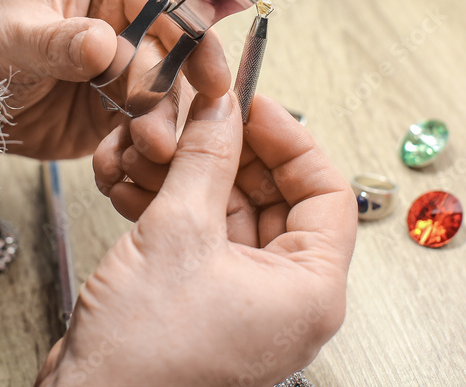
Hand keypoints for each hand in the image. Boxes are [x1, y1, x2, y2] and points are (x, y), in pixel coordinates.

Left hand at [0, 0, 229, 159]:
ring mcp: (128, 66)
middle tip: (160, 130)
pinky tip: (121, 162)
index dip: (192, 32)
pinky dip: (137, 149)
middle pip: (172, 53)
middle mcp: (129, 18)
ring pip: (163, 96)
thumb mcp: (11, 36)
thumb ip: (57, 41)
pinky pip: (143, 129)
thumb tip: (104, 43)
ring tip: (146, 151)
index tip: (206, 70)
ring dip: (157, 126)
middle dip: (168, 94)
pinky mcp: (121, 110)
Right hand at [35, 92, 357, 385]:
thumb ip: (205, 159)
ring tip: (156, 148)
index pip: (326, 192)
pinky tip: (139, 181)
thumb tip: (222, 110)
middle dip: (231, 154)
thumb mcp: (178, 234)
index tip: (252, 106)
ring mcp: (244, 302)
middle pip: (276, 198)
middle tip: (199, 119)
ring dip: (194, 176)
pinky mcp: (205, 302)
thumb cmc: (144, 359)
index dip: (289, 140)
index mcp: (309, 291)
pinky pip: (203, 237)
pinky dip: (175, 204)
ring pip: (232, 214)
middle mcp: (285, 299)